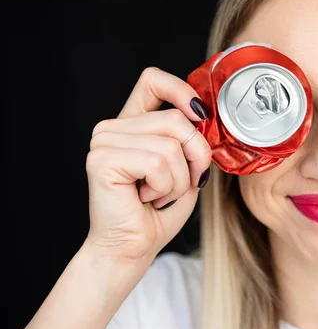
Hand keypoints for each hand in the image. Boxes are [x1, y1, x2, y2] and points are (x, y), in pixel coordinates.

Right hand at [84, 67, 211, 262]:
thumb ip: (191, 140)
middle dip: (195, 156)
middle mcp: (113, 128)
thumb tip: (204, 117)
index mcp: (132, 124)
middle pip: (176, 119)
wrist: (133, 248)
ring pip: (171, 145)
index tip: (200, 114)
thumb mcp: (185, 169)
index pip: (153, 81)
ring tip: (159, 194)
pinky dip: (165, 187)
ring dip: (179, 179)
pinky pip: (158, 163)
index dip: (181, 90)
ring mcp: (103, 142)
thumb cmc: (158, 212)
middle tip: (183, 183)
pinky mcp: (102, 161)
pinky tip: (147, 198)